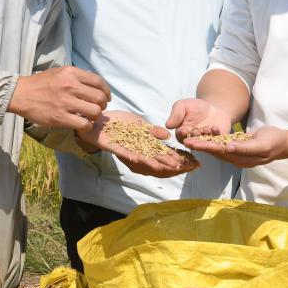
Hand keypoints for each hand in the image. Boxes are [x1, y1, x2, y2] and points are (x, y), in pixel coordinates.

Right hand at [8, 67, 110, 131]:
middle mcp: (70, 86)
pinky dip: (87, 125)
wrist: (21, 94)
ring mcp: (65, 102)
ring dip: (95, 116)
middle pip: (99, 98)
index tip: (106, 97)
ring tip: (90, 116)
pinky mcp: (60, 117)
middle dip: (102, 105)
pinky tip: (82, 124)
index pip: (98, 82)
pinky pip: (84, 124)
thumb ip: (77, 76)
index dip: (106, 91)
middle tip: (98, 109)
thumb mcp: (59, 72)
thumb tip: (95, 84)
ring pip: (95, 112)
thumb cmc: (41, 83)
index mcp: (71, 73)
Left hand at [80, 111, 199, 177]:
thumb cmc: (117, 122)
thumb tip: (167, 135)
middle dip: (171, 163)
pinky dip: (134, 156)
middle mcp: (137, 150)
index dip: (175, 158)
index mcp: (144, 145)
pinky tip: (144, 160)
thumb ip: (151, 131)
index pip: (162, 154)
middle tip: (186, 166)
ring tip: (170, 167)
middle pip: (156, 160)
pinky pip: (125, 153)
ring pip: (144, 159)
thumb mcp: (138, 124)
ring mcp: (126, 150)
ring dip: (157, 163)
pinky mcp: (114, 147)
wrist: (97, 120)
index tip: (191, 162)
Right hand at [166, 98, 232, 142]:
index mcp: (182, 134)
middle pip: (193, 143)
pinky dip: (216, 135)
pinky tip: (215, 127)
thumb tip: (167, 125)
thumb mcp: (183, 106)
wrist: (213, 108)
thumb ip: (176, 114)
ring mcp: (206, 143)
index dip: (182, 134)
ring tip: (206, 129)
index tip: (184, 130)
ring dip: (205, 138)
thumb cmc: (195, 107)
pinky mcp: (217, 142)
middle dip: (194, 138)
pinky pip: (217, 142)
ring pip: (205, 144)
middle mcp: (193, 141)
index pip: (180, 136)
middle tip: (196, 131)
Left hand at [184, 125, 287, 167]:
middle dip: (200, 146)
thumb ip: (245, 148)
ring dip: (204, 144)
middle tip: (184, 139)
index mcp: (240, 158)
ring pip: (217, 149)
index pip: (219, 152)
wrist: (283, 142)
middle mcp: (236, 158)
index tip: (192, 143)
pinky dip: (212, 141)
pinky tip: (203, 137)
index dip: (204, 147)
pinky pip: (223, 145)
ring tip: (190, 138)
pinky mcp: (238, 147)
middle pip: (214, 151)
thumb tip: (228, 149)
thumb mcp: (262, 144)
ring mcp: (237, 153)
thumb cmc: (274, 142)